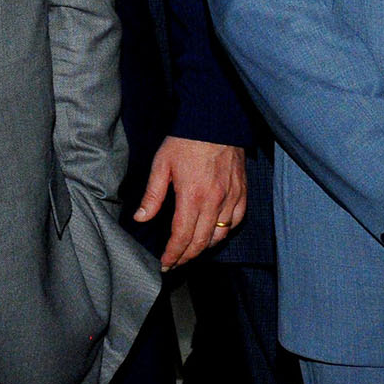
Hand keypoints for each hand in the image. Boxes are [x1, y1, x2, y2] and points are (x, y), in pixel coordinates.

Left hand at [134, 137, 247, 269]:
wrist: (215, 120)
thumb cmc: (185, 141)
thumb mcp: (161, 164)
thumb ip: (152, 196)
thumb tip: (141, 219)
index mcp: (191, 196)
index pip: (182, 237)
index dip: (173, 255)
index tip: (165, 263)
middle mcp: (214, 201)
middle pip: (201, 242)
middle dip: (186, 257)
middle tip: (175, 262)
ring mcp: (230, 197)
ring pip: (220, 235)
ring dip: (204, 247)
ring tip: (191, 250)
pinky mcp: (241, 191)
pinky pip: (235, 221)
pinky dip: (225, 232)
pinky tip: (214, 232)